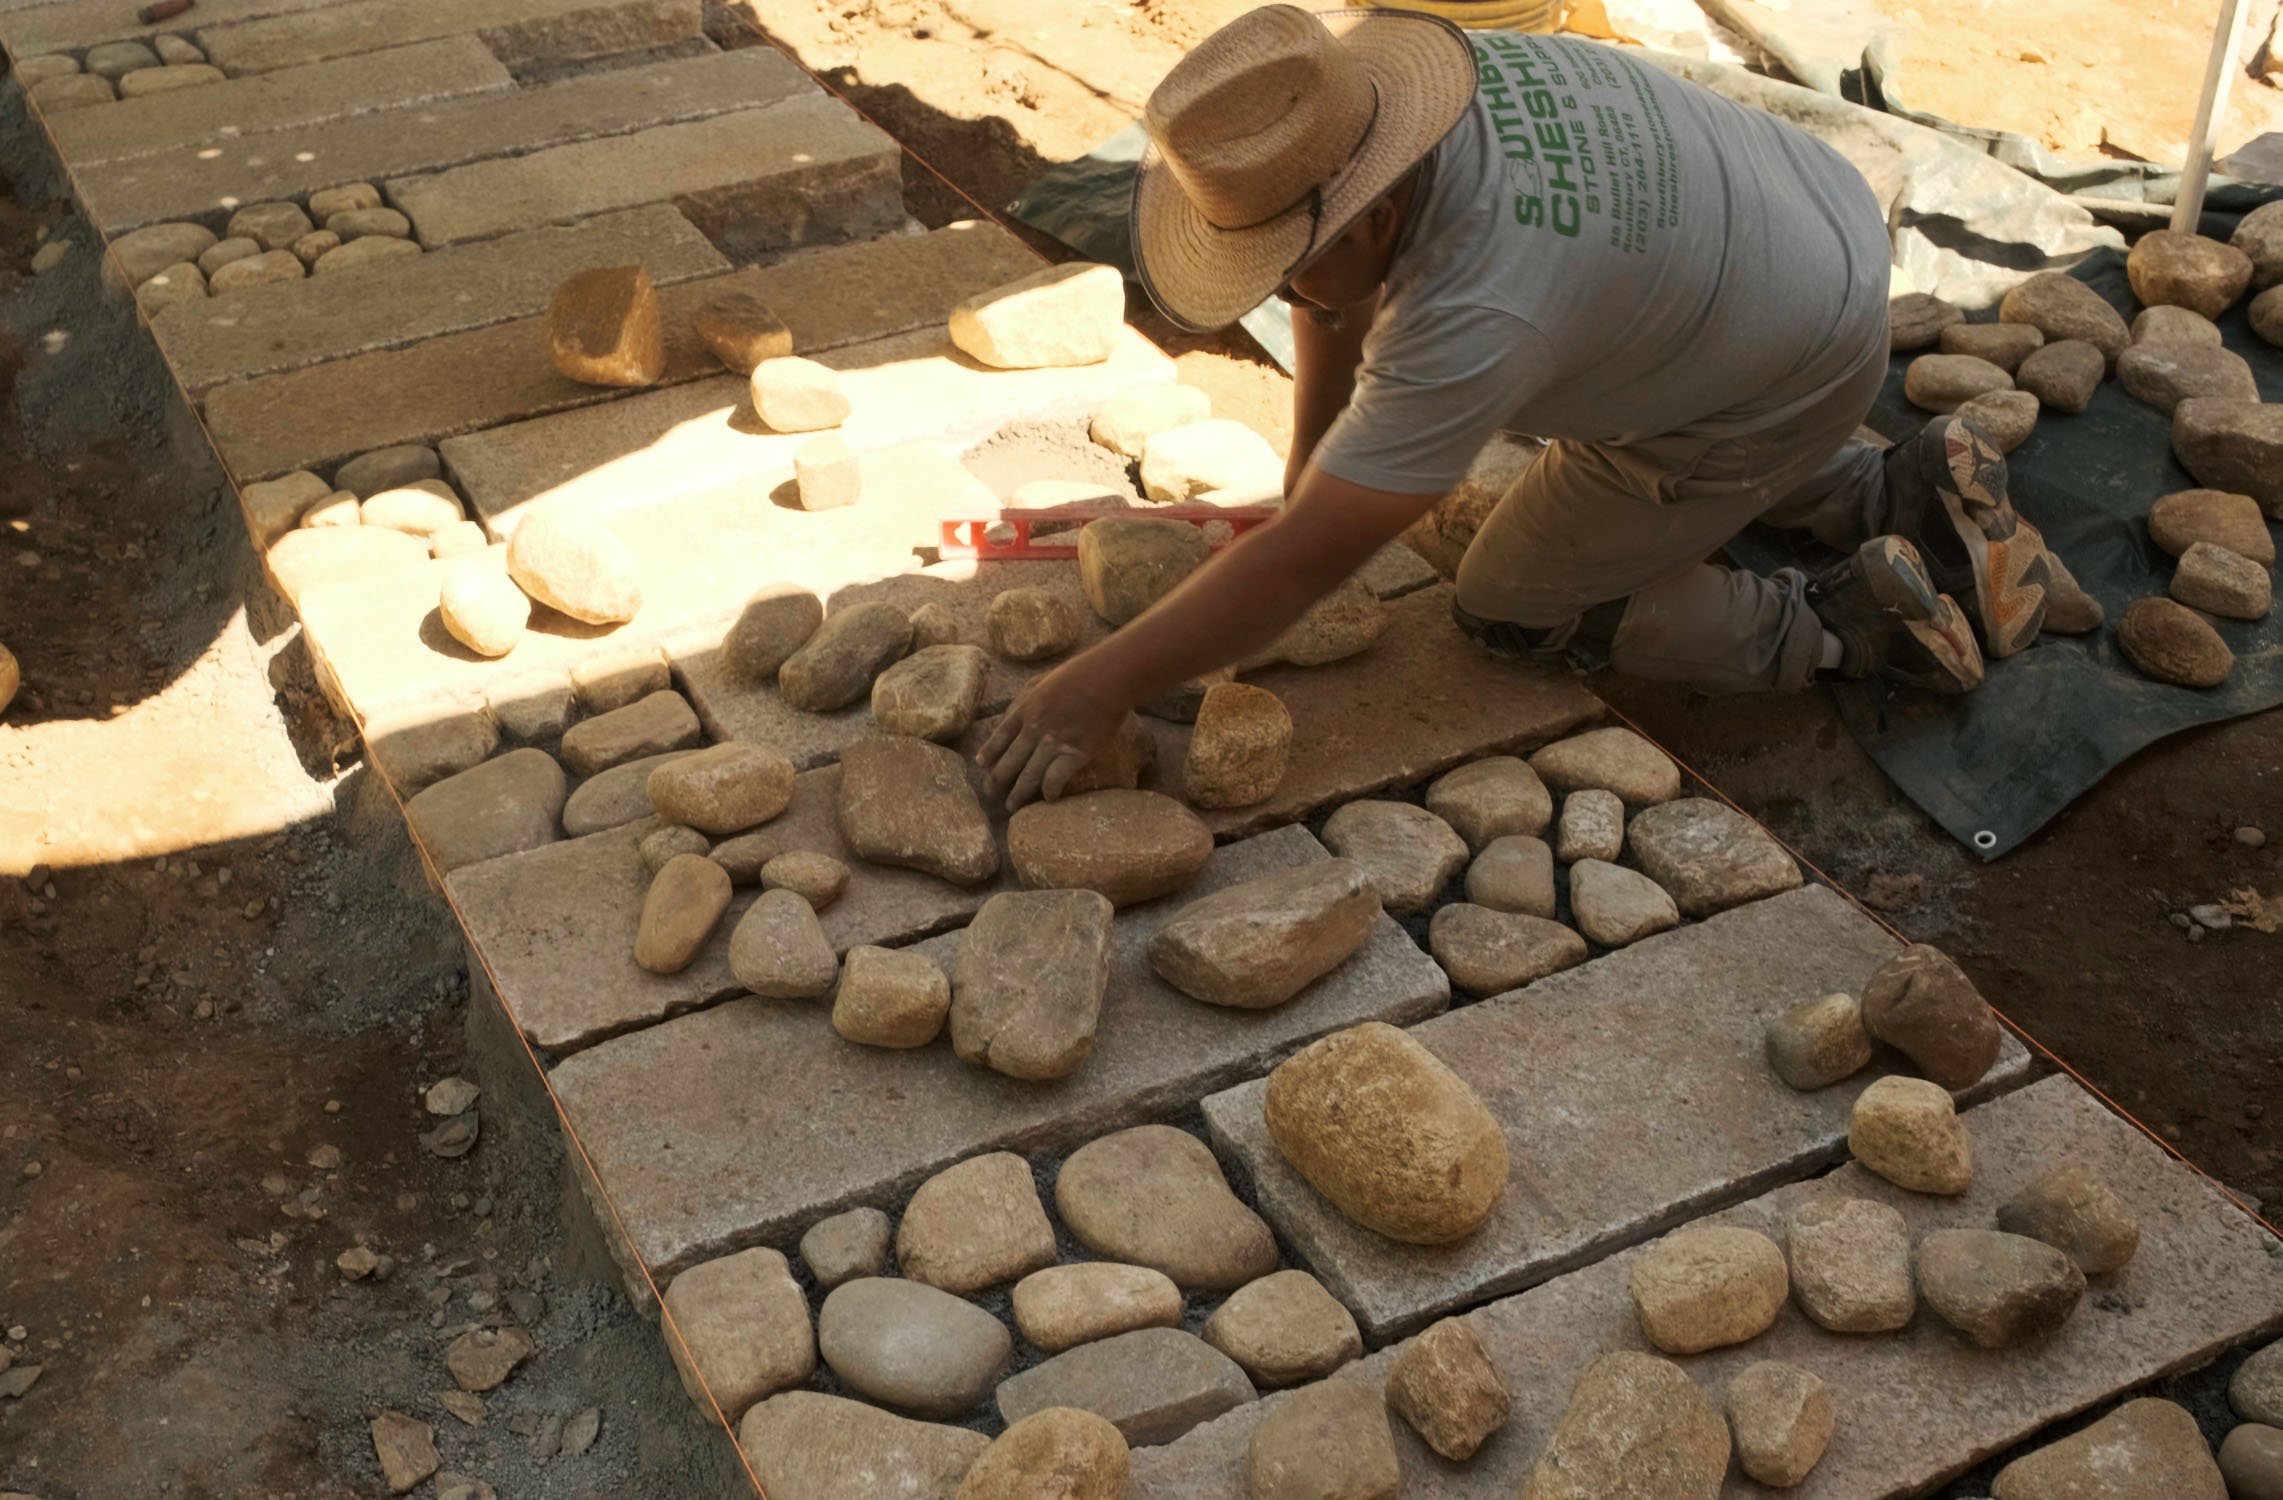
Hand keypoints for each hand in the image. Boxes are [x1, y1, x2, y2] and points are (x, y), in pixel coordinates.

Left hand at [978, 664, 1128, 810]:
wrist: (1107, 679)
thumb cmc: (1079, 674)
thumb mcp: (1042, 680)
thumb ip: (1028, 697)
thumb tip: (1016, 712)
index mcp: (1026, 709)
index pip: (1000, 736)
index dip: (990, 752)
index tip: (981, 764)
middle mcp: (1035, 729)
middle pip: (1009, 762)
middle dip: (996, 781)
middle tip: (990, 793)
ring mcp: (1054, 743)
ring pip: (1028, 776)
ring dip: (1017, 794)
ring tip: (1011, 807)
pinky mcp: (1076, 753)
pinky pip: (1055, 779)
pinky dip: (1049, 791)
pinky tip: (1048, 798)